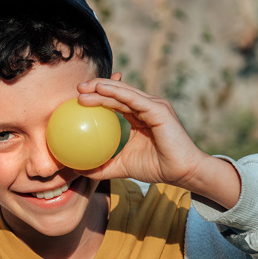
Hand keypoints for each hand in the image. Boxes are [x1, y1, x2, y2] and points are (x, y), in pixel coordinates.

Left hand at [76, 75, 239, 208]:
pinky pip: (133, 98)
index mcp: (139, 115)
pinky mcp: (158, 109)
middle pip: (118, 91)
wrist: (181, 172)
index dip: (97, 95)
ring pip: (123, 92)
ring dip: (102, 87)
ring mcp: (153, 105)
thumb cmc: (156, 168)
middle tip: (77, 88)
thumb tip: (79, 170)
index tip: (77, 97)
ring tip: (83, 88)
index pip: (116, 100)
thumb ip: (102, 166)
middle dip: (96, 86)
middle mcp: (146, 106)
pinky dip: (116, 92)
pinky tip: (100, 88)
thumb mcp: (122, 166)